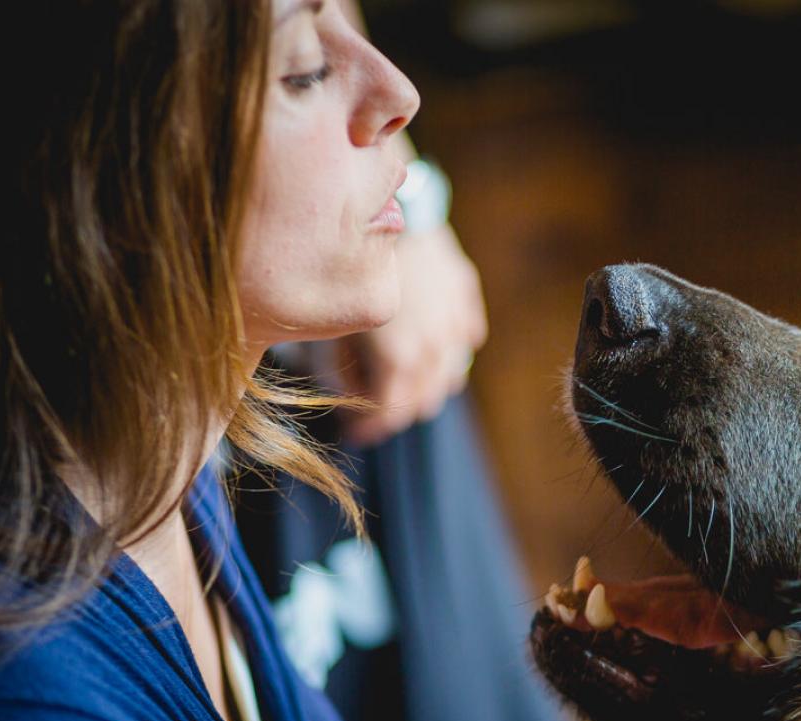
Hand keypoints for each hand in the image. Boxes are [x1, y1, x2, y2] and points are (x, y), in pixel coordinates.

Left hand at [335, 222, 486, 444]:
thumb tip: (347, 390)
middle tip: (371, 408)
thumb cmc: (351, 265)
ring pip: (451, 376)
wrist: (392, 206)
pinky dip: (450, 350)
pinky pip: (466, 339)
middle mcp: (436, 349)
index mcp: (402, 361)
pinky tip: (432, 344)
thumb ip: (343, 368)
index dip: (369, 429)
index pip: (391, 414)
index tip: (353, 434)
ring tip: (401, 380)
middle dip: (397, 410)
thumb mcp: (334, 325)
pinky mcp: (465, 295)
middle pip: (424, 401)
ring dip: (426, 386)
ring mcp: (456, 323)